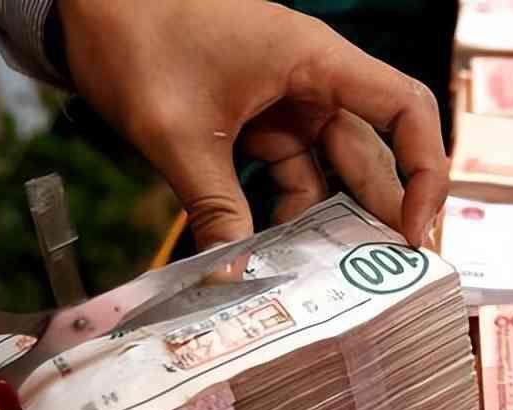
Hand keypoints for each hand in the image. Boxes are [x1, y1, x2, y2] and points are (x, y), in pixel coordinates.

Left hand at [59, 0, 447, 250]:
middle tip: (386, 279)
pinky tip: (274, 252)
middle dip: (379, 214)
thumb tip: (233, 275)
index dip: (425, 170)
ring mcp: (287, 102)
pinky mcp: (259, 122)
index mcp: (314, 62)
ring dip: (326, 222)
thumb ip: (215, 207)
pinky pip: (289, 173)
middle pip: (371, 153)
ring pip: (328, 172)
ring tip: (326, 278)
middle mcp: (314, 81)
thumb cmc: (137, 39)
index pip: (404, 109)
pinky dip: (284, 212)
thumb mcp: (176, 133)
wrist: (87, 6)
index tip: (414, 230)